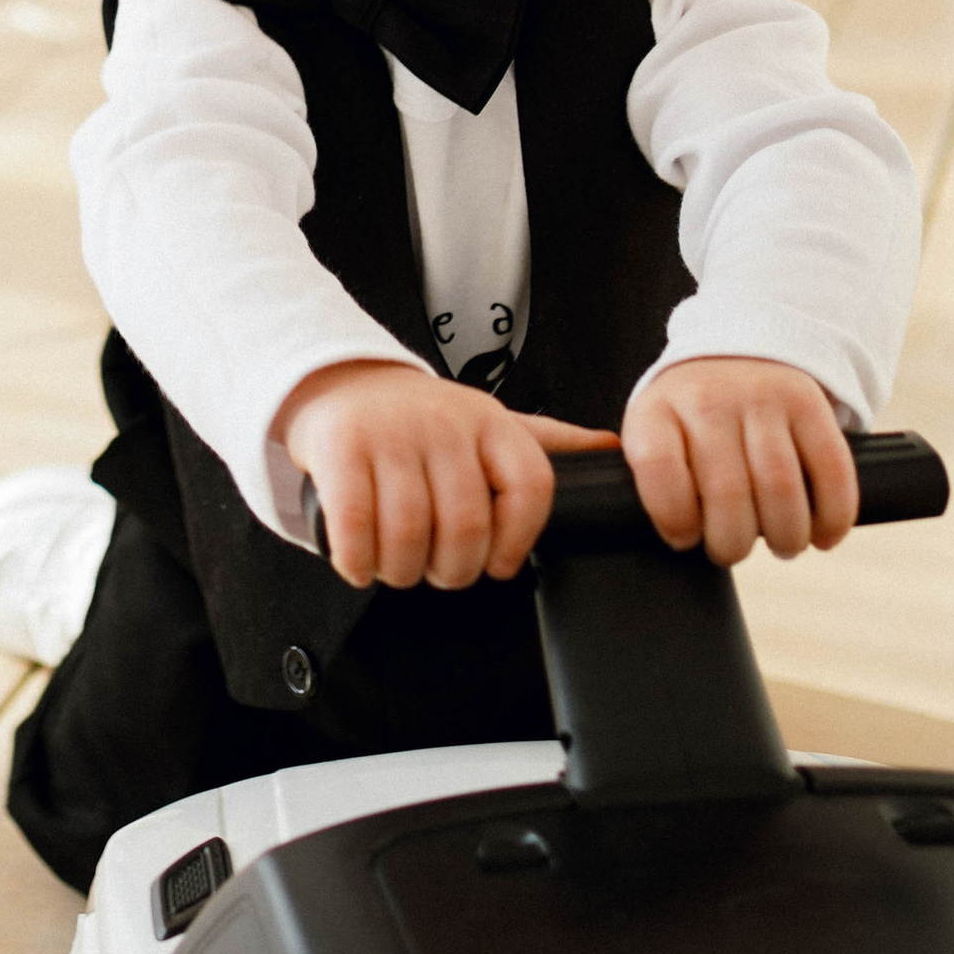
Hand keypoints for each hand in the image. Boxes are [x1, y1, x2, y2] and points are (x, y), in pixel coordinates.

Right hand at [279, 359, 618, 590]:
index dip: (519, 541)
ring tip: (398, 564)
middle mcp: (444, 422)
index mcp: (490, 422)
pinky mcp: (340, 447)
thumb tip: (613, 450)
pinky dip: (358, 559)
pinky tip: (361, 560)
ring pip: (411, 532)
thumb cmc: (424, 419)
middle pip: (467, 525)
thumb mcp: (490, 423)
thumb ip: (549, 444)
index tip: (499, 562)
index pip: (530, 486)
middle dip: (452, 570)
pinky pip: (355, 525)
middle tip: (437, 568)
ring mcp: (390, 433)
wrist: (345, 382)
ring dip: (403, 570)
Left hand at [623, 359, 858, 565]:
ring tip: (781, 543)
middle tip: (734, 548)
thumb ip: (657, 484)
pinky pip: (831, 472)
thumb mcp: (654, 436)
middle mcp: (707, 397)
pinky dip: (833, 519)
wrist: (737, 351)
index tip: (685, 537)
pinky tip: (822, 536)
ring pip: (780, 488)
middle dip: (733, 543)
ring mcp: (760, 396)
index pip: (658, 467)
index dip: (674, 518)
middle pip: (727, 493)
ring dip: (786, 536)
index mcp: (656, 410)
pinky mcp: (808, 403)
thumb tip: (680, 538)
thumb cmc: (690, 421)